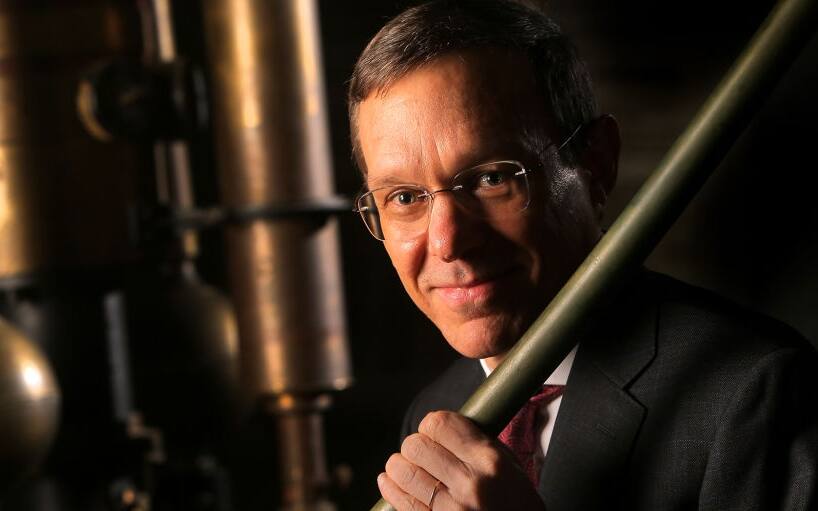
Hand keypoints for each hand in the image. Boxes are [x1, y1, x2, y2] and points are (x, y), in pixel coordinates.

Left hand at [377, 411, 545, 509]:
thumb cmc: (516, 503)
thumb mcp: (508, 465)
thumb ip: (474, 443)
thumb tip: (438, 426)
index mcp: (488, 461)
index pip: (439, 424)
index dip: (430, 425)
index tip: (433, 433)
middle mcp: (469, 484)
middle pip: (415, 446)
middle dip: (414, 446)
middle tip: (423, 455)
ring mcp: (451, 510)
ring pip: (401, 471)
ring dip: (400, 467)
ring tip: (409, 469)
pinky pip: (400, 501)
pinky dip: (391, 487)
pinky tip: (393, 483)